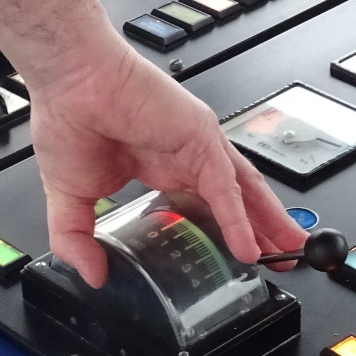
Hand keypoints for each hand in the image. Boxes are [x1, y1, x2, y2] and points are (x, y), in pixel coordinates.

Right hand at [29, 41, 306, 287]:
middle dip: (260, 228)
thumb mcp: (69, 198)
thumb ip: (77, 240)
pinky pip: (224, 188)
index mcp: (158, 165)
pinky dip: (237, 220)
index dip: (220, 229)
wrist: (70, 80)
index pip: (202, 202)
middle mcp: (185, 154)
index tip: (232, 255)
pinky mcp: (199, 139)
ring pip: (242, 191)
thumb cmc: (69, 116)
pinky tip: (245, 247)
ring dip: (266, 224)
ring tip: (286, 254)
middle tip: (279, 258)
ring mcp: (196, 145)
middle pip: (234, 197)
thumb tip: (92, 275)